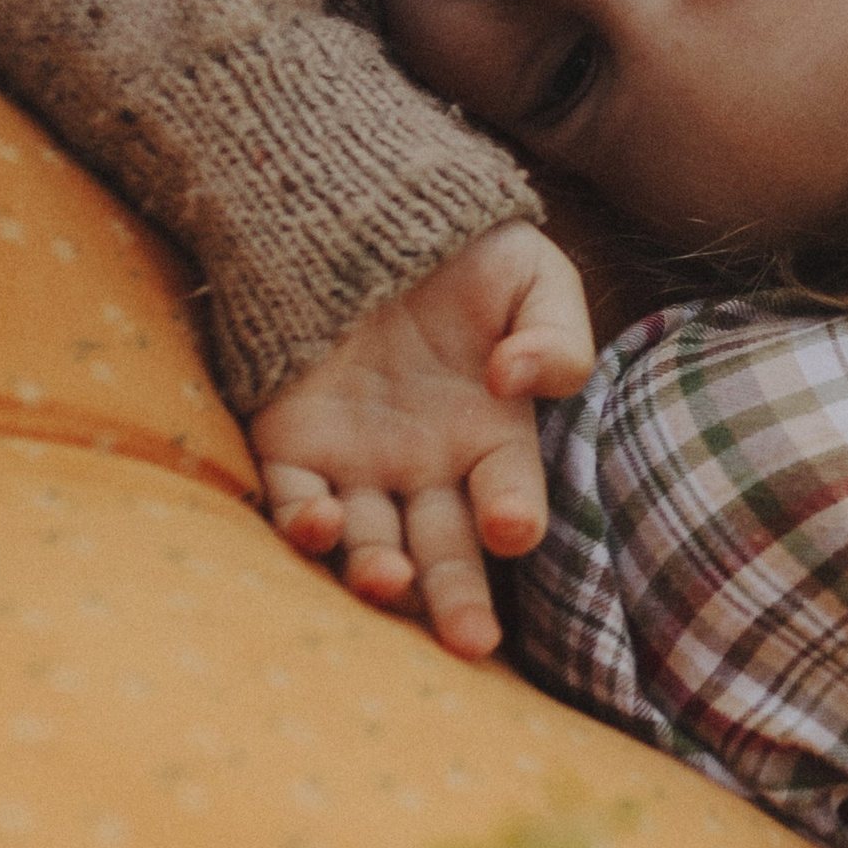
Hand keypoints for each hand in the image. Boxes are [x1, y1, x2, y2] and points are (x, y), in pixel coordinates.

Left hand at [246, 222, 596, 655]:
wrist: (367, 205)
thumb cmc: (466, 248)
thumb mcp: (533, 276)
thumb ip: (555, 335)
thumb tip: (518, 379)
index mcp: (492, 434)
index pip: (508, 494)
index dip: (513, 515)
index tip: (512, 527)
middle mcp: (426, 464)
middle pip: (443, 550)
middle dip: (456, 597)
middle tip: (472, 643)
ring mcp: (358, 461)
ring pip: (369, 542)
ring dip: (379, 572)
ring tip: (389, 580)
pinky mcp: (292, 441)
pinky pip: (293, 498)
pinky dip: (305, 522)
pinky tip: (323, 525)